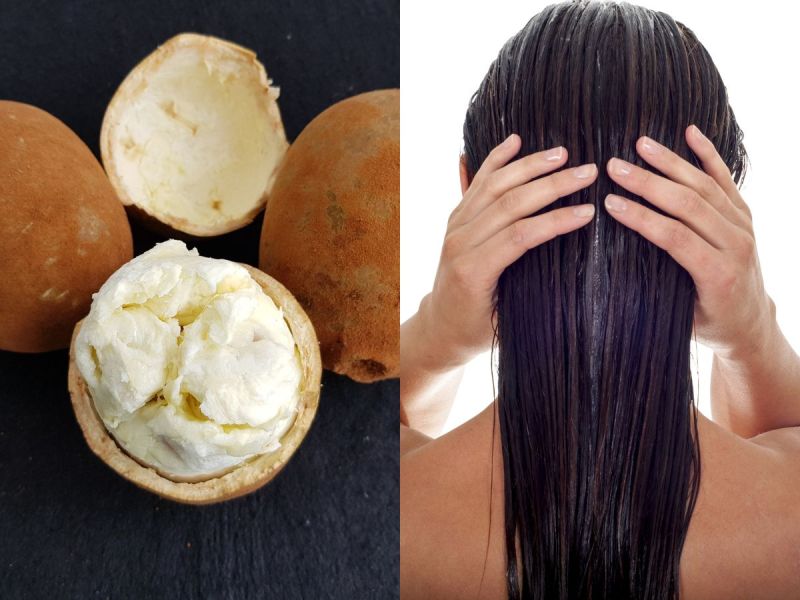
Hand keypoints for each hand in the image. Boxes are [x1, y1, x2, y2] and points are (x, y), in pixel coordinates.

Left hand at [418, 133, 597, 369]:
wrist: (439, 326)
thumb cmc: (477, 330)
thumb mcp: (506, 321)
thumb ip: (528, 294)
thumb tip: (573, 276)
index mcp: (474, 270)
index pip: (521, 236)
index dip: (556, 221)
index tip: (589, 210)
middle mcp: (460, 243)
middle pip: (509, 204)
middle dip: (551, 185)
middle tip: (587, 172)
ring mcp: (455, 227)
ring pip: (494, 187)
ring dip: (529, 166)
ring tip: (562, 153)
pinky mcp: (455, 219)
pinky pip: (476, 183)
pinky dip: (495, 160)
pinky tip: (514, 141)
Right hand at [604, 124, 774, 359]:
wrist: (750, 322)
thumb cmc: (708, 323)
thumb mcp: (681, 315)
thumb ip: (659, 286)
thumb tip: (616, 262)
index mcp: (719, 274)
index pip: (675, 236)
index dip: (641, 217)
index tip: (610, 202)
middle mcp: (736, 245)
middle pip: (689, 204)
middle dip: (648, 183)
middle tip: (615, 167)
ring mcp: (744, 227)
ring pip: (705, 186)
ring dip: (670, 162)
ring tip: (640, 144)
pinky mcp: (744, 215)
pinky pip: (726, 180)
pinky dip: (709, 154)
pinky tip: (690, 133)